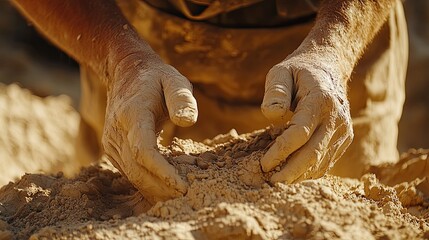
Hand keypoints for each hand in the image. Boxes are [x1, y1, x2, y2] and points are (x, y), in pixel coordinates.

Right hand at [102, 53, 197, 202]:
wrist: (127, 74)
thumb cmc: (157, 79)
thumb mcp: (175, 81)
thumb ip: (182, 99)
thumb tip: (188, 121)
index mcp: (132, 114)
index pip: (144, 152)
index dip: (162, 173)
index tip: (183, 186)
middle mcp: (116, 131)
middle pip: (137, 170)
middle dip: (162, 188)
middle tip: (186, 197)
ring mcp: (111, 142)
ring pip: (131, 176)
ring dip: (155, 189)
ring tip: (179, 195)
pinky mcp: (112, 149)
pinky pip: (129, 172)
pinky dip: (146, 183)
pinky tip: (165, 187)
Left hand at [260, 55, 352, 182]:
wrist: (329, 69)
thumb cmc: (298, 71)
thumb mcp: (281, 72)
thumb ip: (276, 91)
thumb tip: (272, 115)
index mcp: (321, 100)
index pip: (300, 133)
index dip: (281, 152)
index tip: (263, 164)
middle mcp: (337, 118)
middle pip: (313, 154)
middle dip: (290, 172)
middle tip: (270, 183)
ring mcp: (344, 131)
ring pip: (321, 162)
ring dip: (299, 176)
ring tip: (277, 182)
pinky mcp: (344, 140)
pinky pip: (327, 162)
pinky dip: (309, 172)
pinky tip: (292, 175)